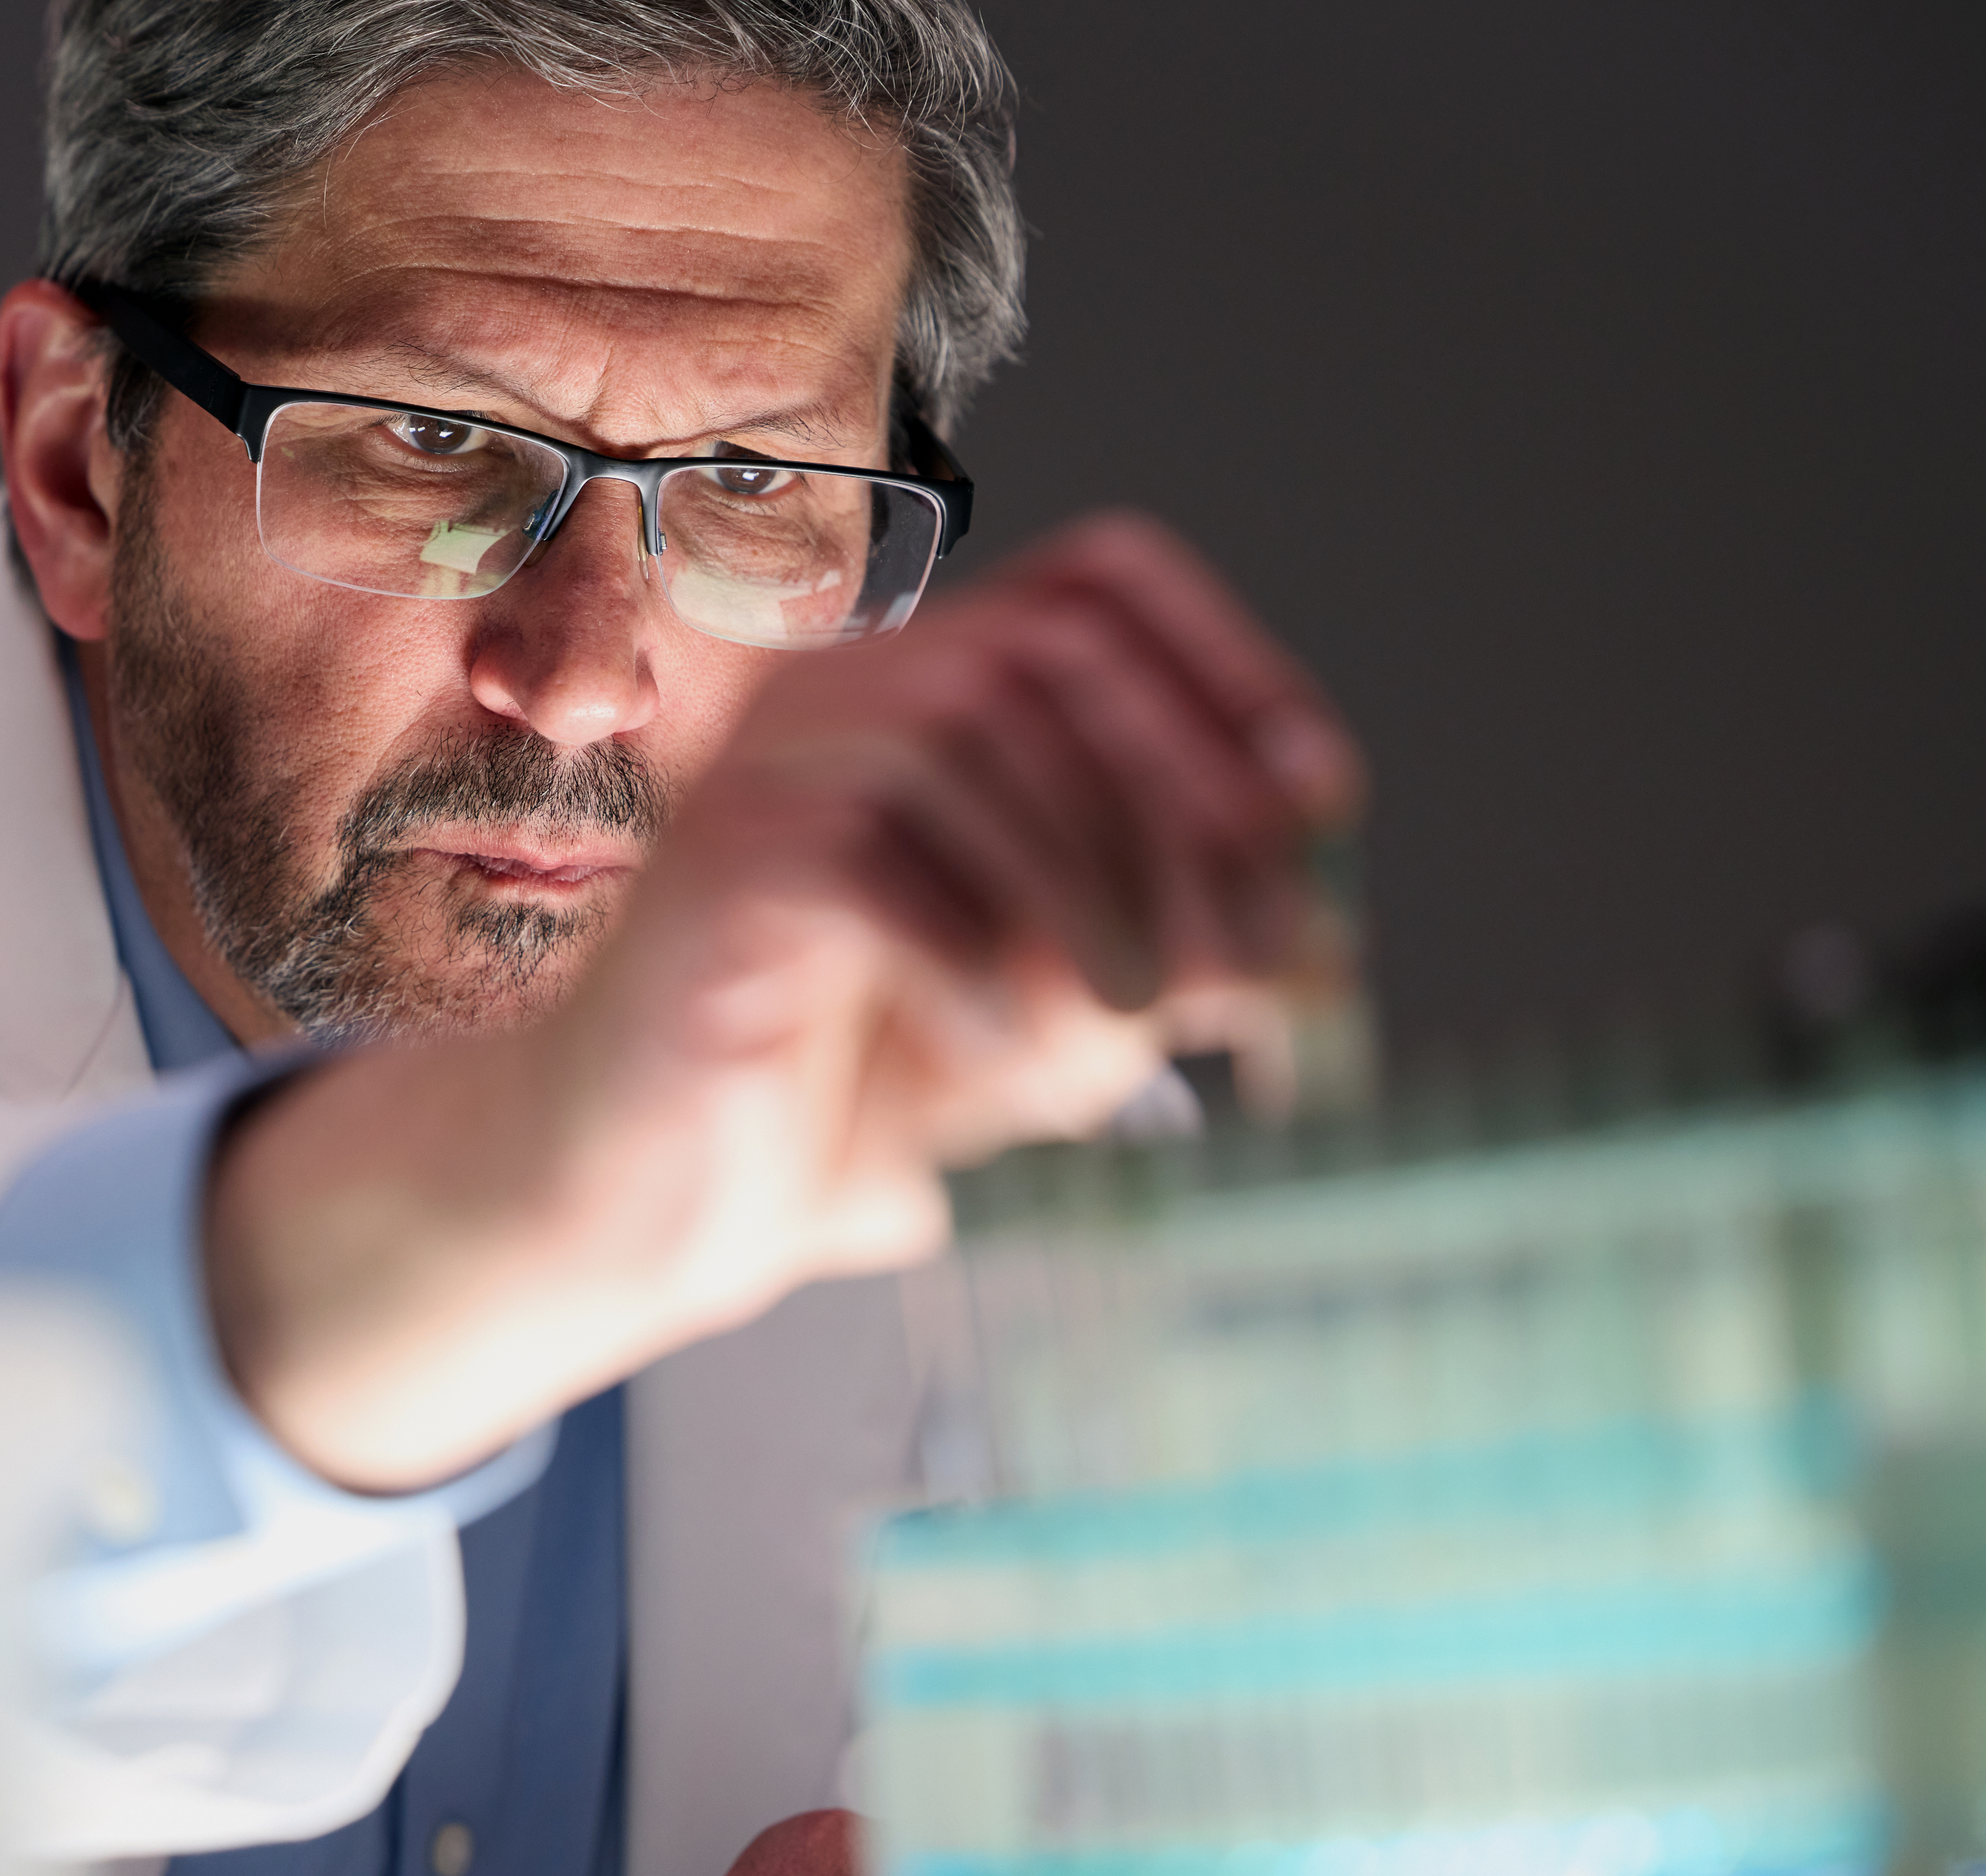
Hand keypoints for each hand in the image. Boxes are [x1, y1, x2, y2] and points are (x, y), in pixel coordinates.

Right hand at [213, 512, 1362, 1488]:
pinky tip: (994, 1058)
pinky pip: (870, 863)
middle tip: (1255, 962)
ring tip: (1122, 1026)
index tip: (1326, 797)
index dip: (1231, 664)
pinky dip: (966, 964)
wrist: (659, 1188)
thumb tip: (1318, 931)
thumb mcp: (1056, 1000)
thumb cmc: (859, 1084)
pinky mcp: (715, 868)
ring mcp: (766, 769)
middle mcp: (842, 695)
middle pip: (1049, 653)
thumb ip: (1171, 943)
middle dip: (1184, 800)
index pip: (1098, 578)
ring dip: (1087, 887)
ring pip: (966, 738)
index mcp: (931, 692)